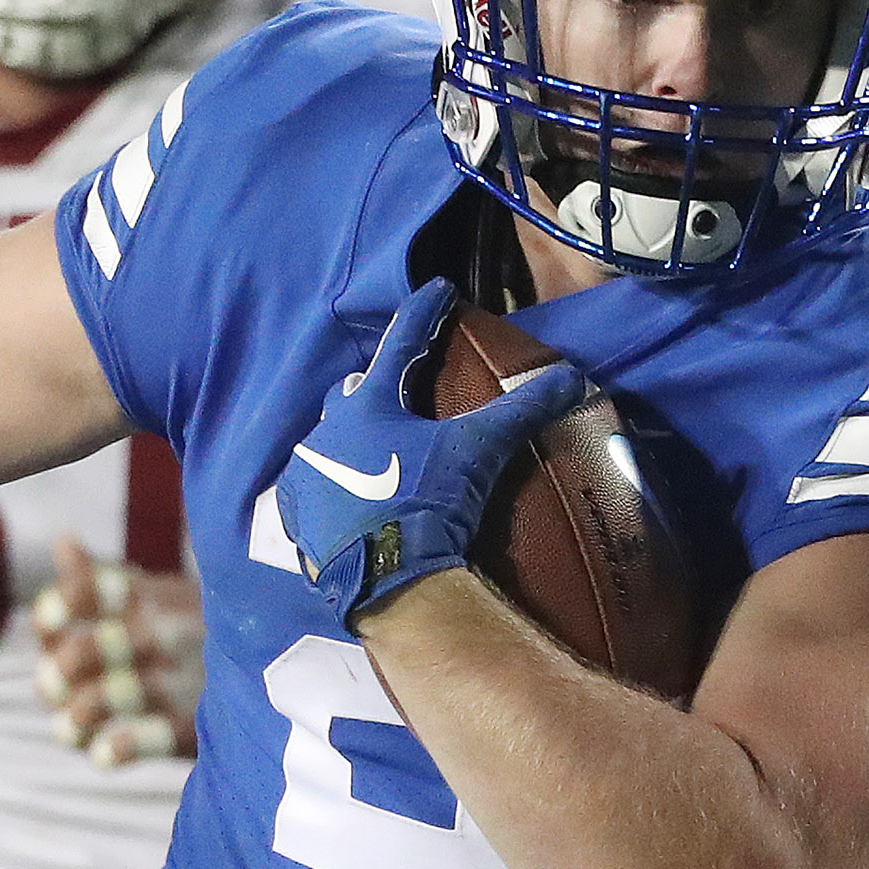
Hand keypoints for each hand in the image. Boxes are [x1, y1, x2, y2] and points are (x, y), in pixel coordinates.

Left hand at [31, 537, 202, 764]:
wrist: (275, 663)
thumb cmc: (194, 625)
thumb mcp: (157, 593)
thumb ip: (100, 578)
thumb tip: (64, 543)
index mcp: (151, 597)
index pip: (99, 590)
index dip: (65, 602)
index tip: (45, 618)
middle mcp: (165, 633)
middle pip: (97, 647)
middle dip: (66, 665)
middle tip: (48, 682)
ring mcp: (181, 680)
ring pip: (119, 694)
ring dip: (82, 712)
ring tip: (69, 725)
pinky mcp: (195, 726)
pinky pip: (155, 738)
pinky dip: (123, 748)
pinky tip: (102, 754)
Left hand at [274, 278, 584, 623]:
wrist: (387, 581)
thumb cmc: (427, 503)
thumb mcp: (478, 452)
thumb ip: (520, 411)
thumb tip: (570, 377)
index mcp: (368, 406)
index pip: (401, 343)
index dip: (424, 313)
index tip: (439, 288)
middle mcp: (327, 432)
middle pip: (353, 393)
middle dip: (375, 386)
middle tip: (401, 390)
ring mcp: (307, 477)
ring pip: (328, 442)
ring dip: (351, 440)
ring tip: (378, 449)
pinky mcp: (299, 521)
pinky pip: (312, 493)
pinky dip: (331, 488)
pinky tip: (348, 497)